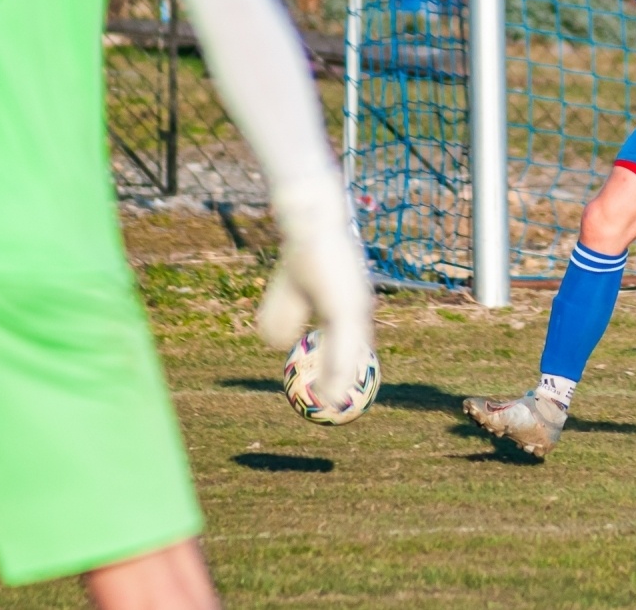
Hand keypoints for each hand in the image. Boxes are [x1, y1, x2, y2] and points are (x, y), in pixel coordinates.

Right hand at [258, 173, 374, 405]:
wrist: (309, 227)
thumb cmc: (303, 256)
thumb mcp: (289, 293)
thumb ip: (284, 317)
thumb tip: (277, 346)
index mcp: (348, 306)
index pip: (353, 344)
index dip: (346, 368)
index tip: (338, 391)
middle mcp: (358, 310)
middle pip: (357, 354)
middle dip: (349, 381)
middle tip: (339, 407)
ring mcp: (356, 309)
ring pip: (352, 356)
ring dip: (342, 384)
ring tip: (333, 407)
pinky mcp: (347, 308)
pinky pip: (342, 347)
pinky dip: (336, 371)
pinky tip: (330, 388)